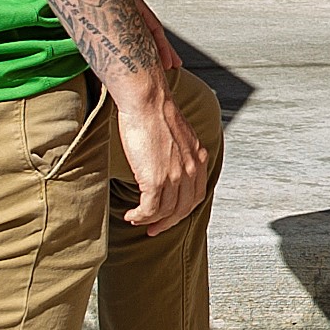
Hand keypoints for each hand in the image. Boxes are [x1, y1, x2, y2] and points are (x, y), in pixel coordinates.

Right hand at [109, 76, 207, 233]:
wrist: (147, 101)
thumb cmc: (155, 111)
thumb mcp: (177, 134)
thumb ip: (178, 151)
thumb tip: (166, 162)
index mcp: (198, 157)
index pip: (196, 194)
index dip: (182, 210)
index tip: (170, 216)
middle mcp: (191, 169)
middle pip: (183, 208)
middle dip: (168, 222)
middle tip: (154, 229)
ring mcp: (175, 176)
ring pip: (166, 212)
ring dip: (150, 221)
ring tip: (137, 220)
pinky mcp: (156, 180)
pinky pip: (149, 210)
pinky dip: (140, 217)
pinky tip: (131, 216)